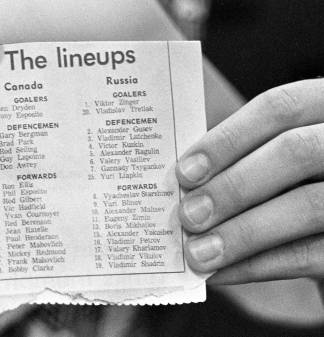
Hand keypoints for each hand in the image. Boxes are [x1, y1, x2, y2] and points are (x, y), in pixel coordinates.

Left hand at [176, 79, 323, 283]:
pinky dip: (258, 265)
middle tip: (188, 216)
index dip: (227, 139)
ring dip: (241, 232)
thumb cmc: (295, 187)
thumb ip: (245, 160)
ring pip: (308, 205)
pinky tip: (220, 273)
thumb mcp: (277, 162)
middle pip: (295, 152)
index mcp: (323, 110)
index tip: (185, 172)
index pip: (280, 107)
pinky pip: (311, 254)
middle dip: (233, 186)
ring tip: (197, 253)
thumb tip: (184, 184)